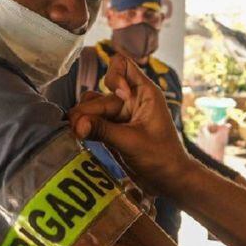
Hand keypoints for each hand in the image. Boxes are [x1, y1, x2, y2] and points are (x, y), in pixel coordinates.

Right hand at [69, 55, 195, 196]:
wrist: (170, 181)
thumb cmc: (161, 158)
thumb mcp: (132, 142)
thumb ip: (103, 131)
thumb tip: (75, 124)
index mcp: (144, 93)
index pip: (123, 64)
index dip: (114, 75)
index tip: (116, 94)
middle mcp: (131, 100)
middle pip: (100, 95)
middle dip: (88, 111)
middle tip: (77, 128)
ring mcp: (121, 116)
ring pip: (93, 109)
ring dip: (82, 119)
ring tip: (75, 133)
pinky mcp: (114, 131)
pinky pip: (94, 123)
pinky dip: (85, 128)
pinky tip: (77, 136)